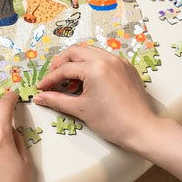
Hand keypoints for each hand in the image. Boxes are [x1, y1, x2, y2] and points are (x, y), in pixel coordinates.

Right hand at [34, 44, 159, 151]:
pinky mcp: (126, 66)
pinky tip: (87, 80)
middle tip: (52, 78)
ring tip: (69, 80)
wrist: (141, 130)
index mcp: (96, 68)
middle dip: (60, 64)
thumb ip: (57, 100)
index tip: (42, 88)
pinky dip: (91, 64)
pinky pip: (103, 57)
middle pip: (75, 52)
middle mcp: (107, 59)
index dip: (50, 78)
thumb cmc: (113, 122)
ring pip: (89, 51)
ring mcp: (118, 61)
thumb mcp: (81, 110)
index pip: (65, 69)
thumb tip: (40, 97)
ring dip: (76, 61)